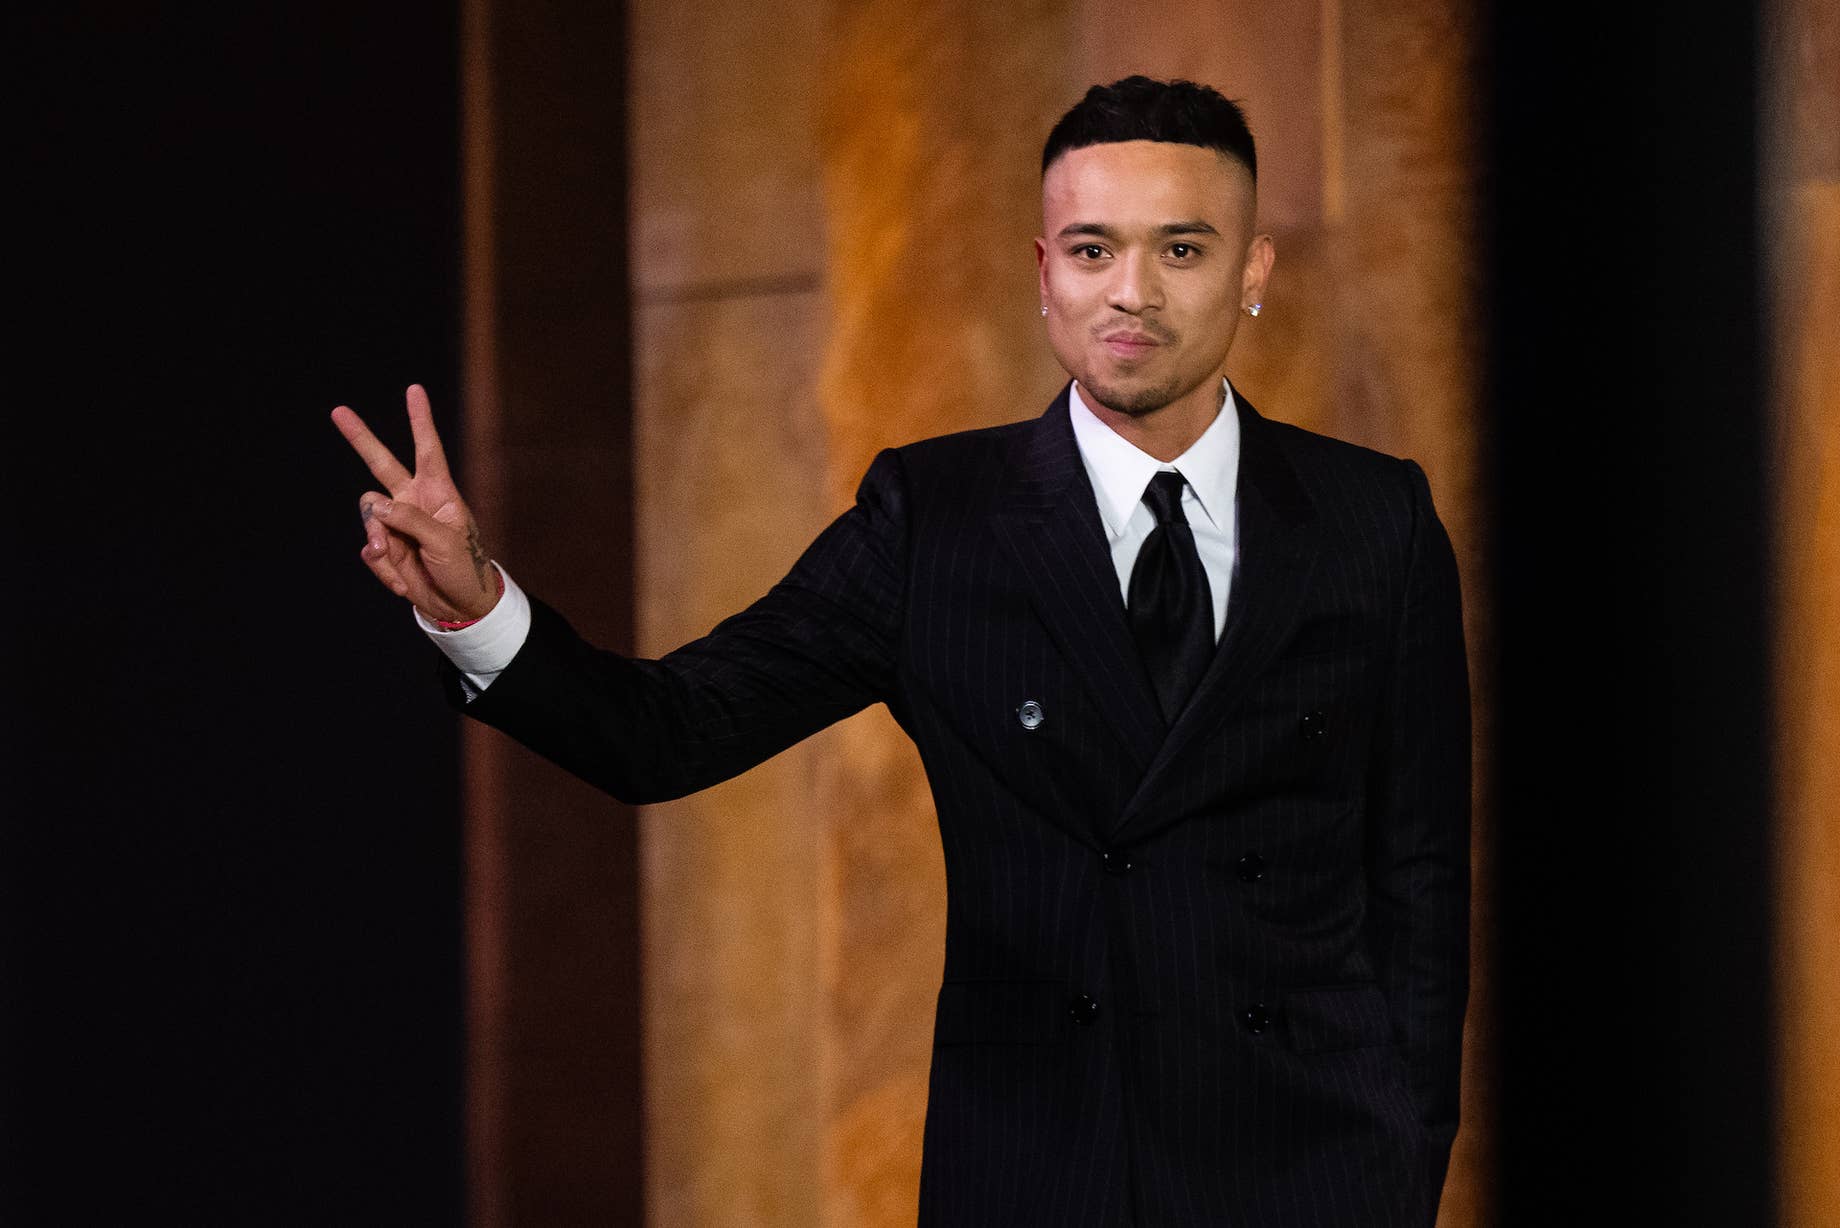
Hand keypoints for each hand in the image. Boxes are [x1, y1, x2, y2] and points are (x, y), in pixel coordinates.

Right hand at [330, 384, 499, 622]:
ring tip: (391, 557)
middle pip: (381, 462)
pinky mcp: (384, 547)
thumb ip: (412, 520)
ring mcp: (396, 523)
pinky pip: (370, 549)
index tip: (413, 390)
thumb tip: (378, 506)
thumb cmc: (463, 568)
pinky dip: (384, 568)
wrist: (457, 605)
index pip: (427, 449)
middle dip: (360, 437)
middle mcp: (413, 501)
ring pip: (369, 513)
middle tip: (338, 411)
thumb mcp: (446, 542)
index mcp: (438, 493)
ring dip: (377, 538)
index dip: (419, 420)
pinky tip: (402, 582)